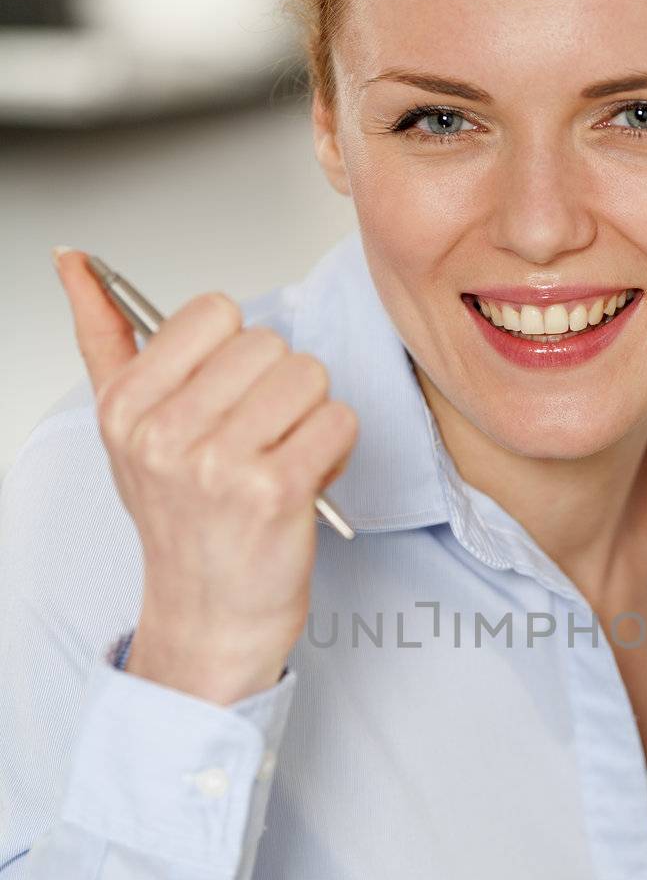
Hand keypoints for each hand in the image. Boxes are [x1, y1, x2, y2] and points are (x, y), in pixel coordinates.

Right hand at [53, 249, 359, 703]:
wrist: (211, 617)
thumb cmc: (182, 523)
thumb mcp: (127, 430)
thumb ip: (105, 338)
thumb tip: (75, 262)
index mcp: (127, 407)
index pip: (214, 311)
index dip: (237, 353)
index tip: (225, 400)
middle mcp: (165, 434)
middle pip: (269, 344)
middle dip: (279, 388)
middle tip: (258, 442)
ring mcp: (219, 464)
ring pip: (309, 376)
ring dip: (311, 417)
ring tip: (281, 459)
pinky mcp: (276, 493)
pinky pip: (337, 421)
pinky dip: (335, 448)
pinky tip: (304, 480)